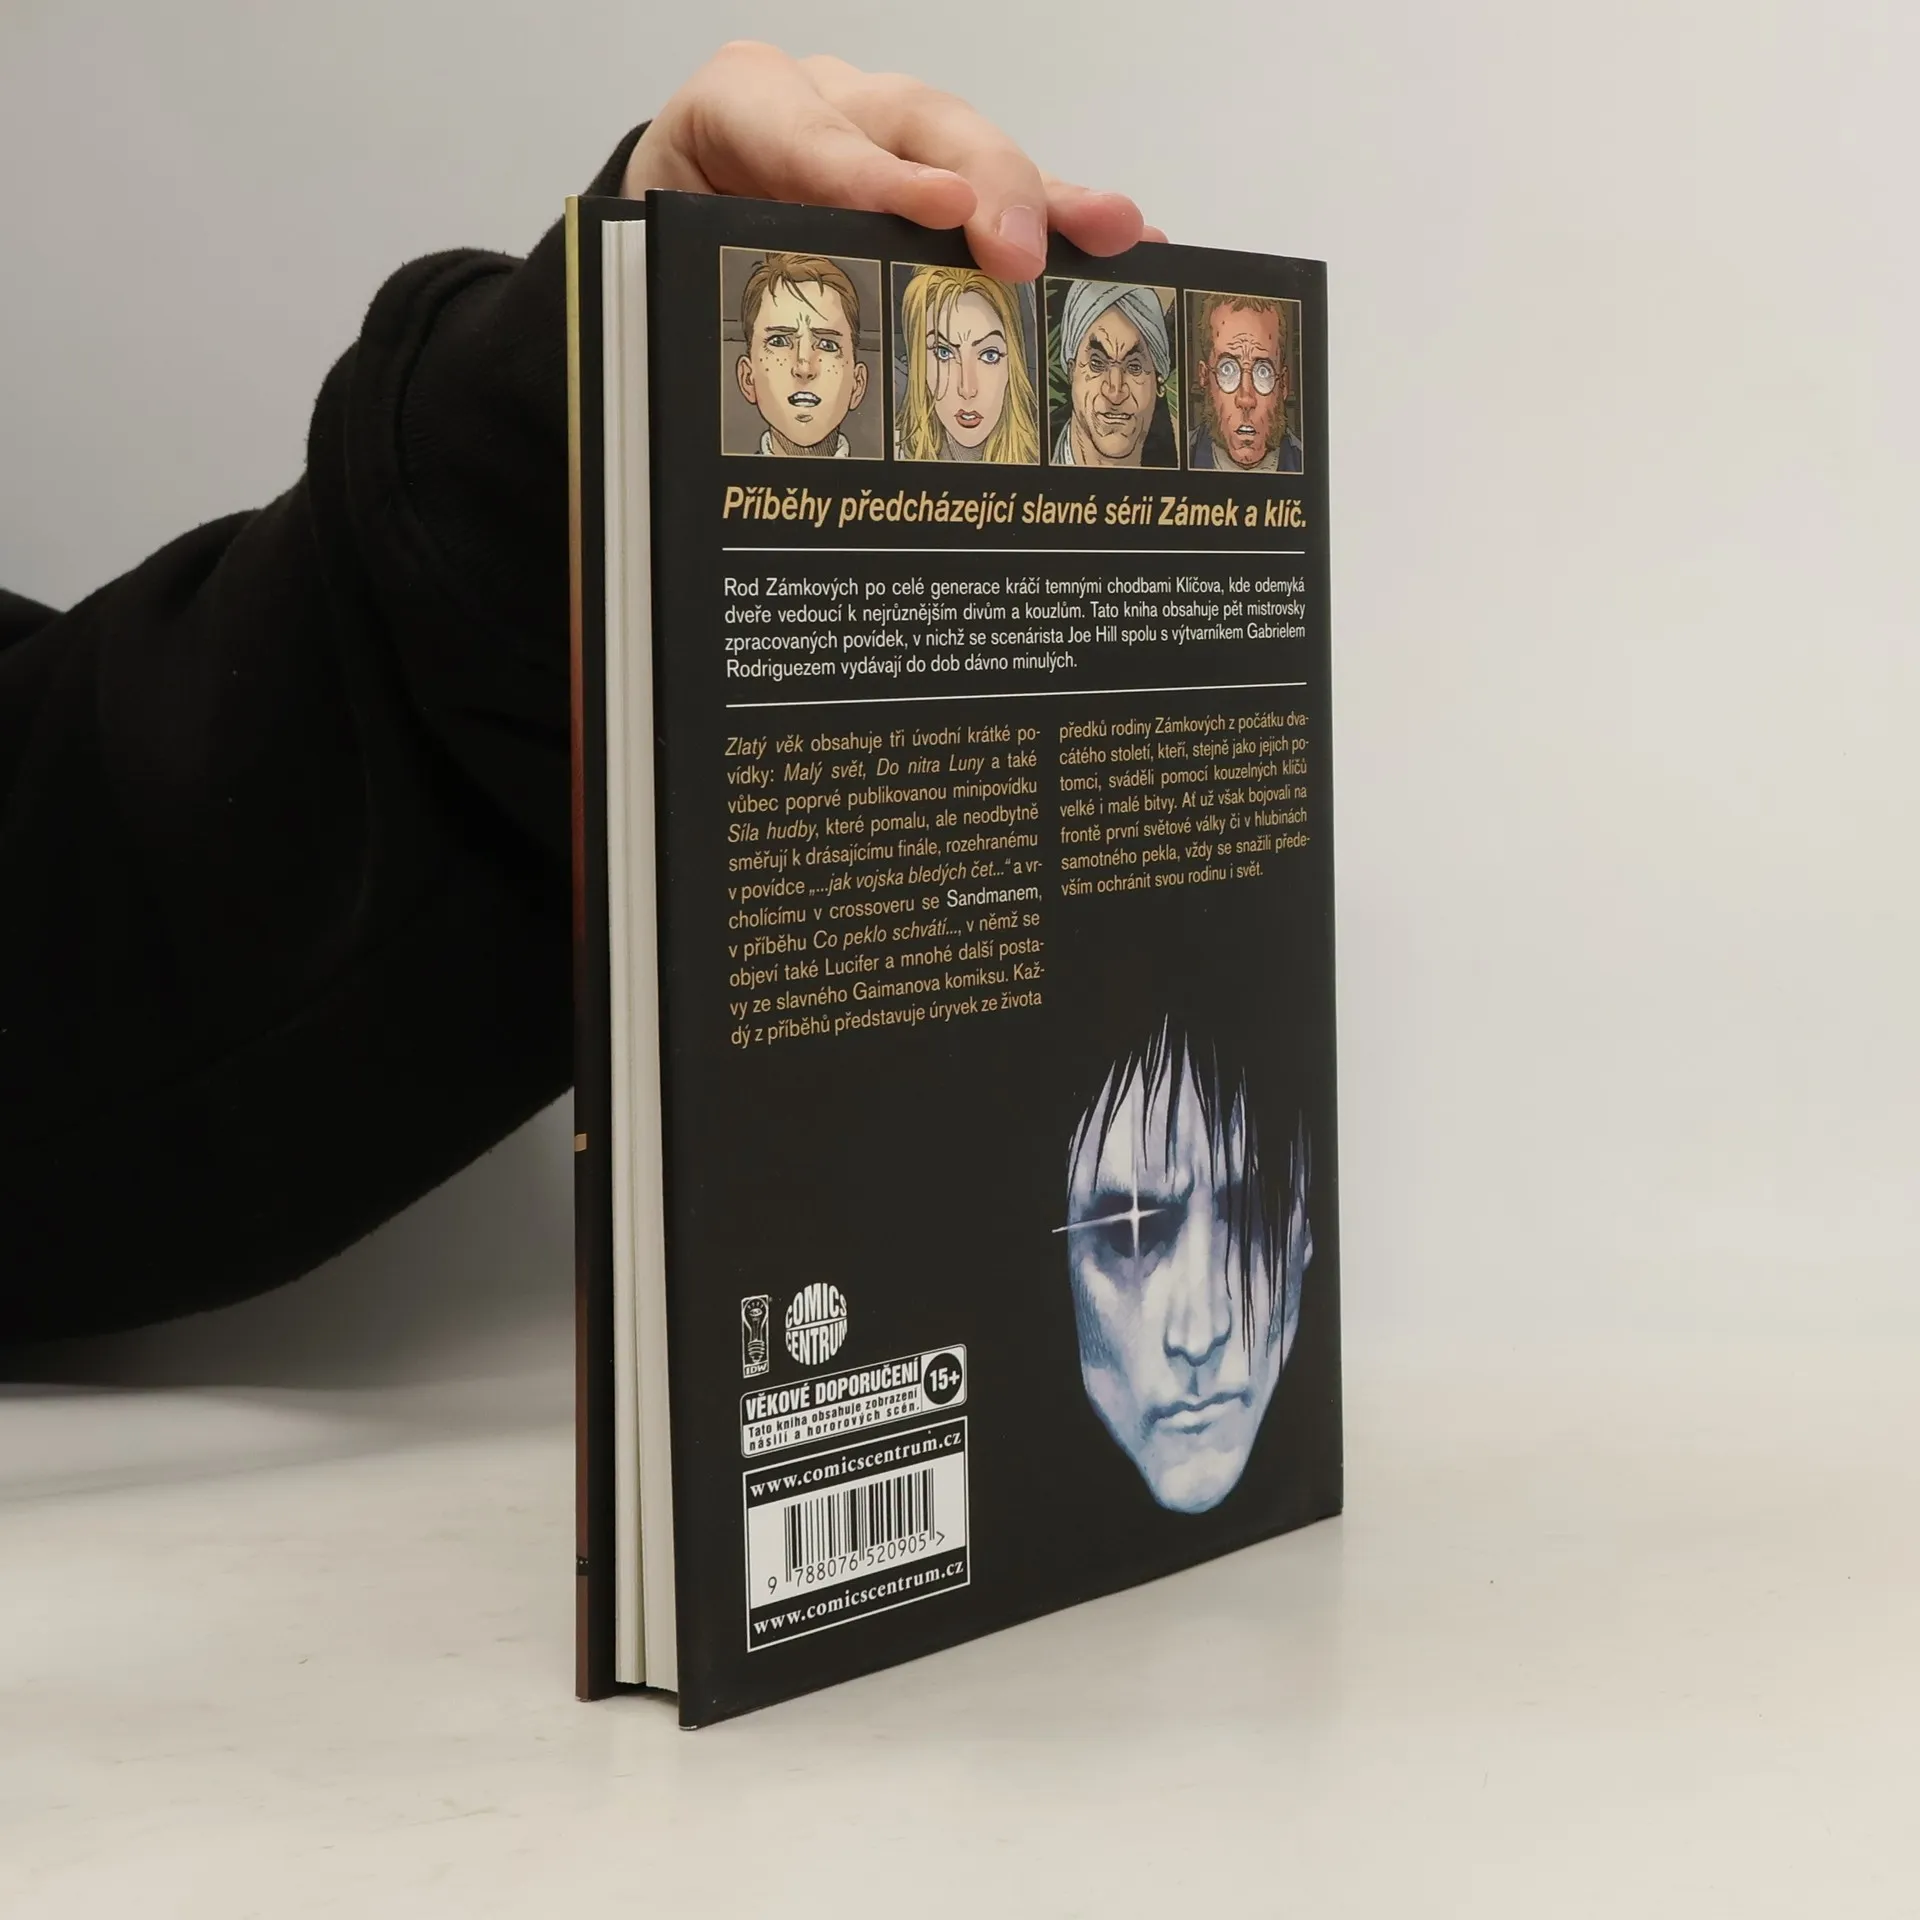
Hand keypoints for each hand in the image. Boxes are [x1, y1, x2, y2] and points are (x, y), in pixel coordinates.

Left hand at [622, 43, 1164, 281]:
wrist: (668, 237)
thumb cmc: (669, 256)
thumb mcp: (658, 270)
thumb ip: (688, 293)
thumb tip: (724, 390)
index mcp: (736, 114)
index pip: (799, 128)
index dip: (868, 172)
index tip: (935, 211)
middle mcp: (825, 107)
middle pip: (913, 122)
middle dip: (978, 180)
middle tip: (1018, 249)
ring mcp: (887, 136)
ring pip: (971, 153)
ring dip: (1047, 198)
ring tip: (1112, 231)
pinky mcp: (932, 178)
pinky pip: (1000, 194)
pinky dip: (1060, 218)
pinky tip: (1123, 239)